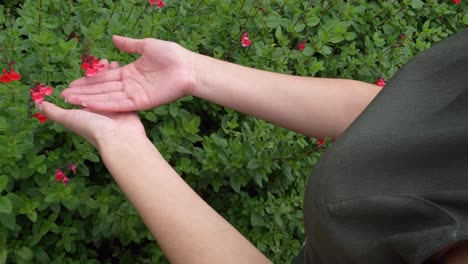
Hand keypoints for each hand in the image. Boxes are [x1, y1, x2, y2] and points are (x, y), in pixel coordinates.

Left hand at [39, 61, 145, 147]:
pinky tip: (121, 68)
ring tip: (110, 61)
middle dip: (99, 74)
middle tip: (100, 61)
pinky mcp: (129, 106)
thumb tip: (37, 103)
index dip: (85, 80)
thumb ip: (53, 111)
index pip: (84, 91)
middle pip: (99, 87)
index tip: (87, 67)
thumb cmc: (93, 128)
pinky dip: (123, 78)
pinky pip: (125, 90)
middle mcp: (101, 109)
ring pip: (113, 86)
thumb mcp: (68, 118)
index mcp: (87, 111)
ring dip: (111, 74)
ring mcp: (116, 107)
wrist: (119, 138)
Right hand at [61, 35, 196, 111]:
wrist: (188, 67)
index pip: (104, 77)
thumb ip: (129, 45)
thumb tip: (113, 39)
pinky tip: (89, 105)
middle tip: (65, 94)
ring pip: (108, 98)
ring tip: (71, 101)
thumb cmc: (171, 55)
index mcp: (129, 72)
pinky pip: (120, 104)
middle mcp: (129, 85)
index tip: (72, 83)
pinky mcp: (141, 103)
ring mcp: (135, 95)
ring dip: (89, 99)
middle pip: (102, 89)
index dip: (88, 80)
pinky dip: (105, 105)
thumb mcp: (146, 46)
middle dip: (84, 92)